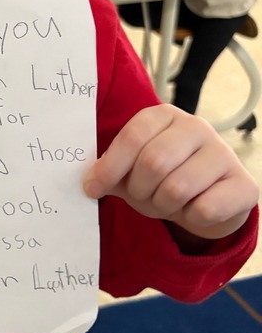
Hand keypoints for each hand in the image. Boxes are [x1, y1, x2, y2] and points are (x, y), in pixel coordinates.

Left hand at [83, 104, 257, 240]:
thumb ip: (109, 171)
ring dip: (163, 206)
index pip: (133, 137)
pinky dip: (190, 217)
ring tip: (167, 202)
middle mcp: (197, 127)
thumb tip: (89, 182)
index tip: (92, 188)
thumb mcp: (130, 171)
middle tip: (142, 197)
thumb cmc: (161, 180)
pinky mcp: (244, 184)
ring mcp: (224, 153)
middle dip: (139, 190)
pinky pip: (205, 209)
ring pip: (177, 188)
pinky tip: (194, 209)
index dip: (110, 167)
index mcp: (164, 115)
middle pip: (154, 162)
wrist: (207, 201)